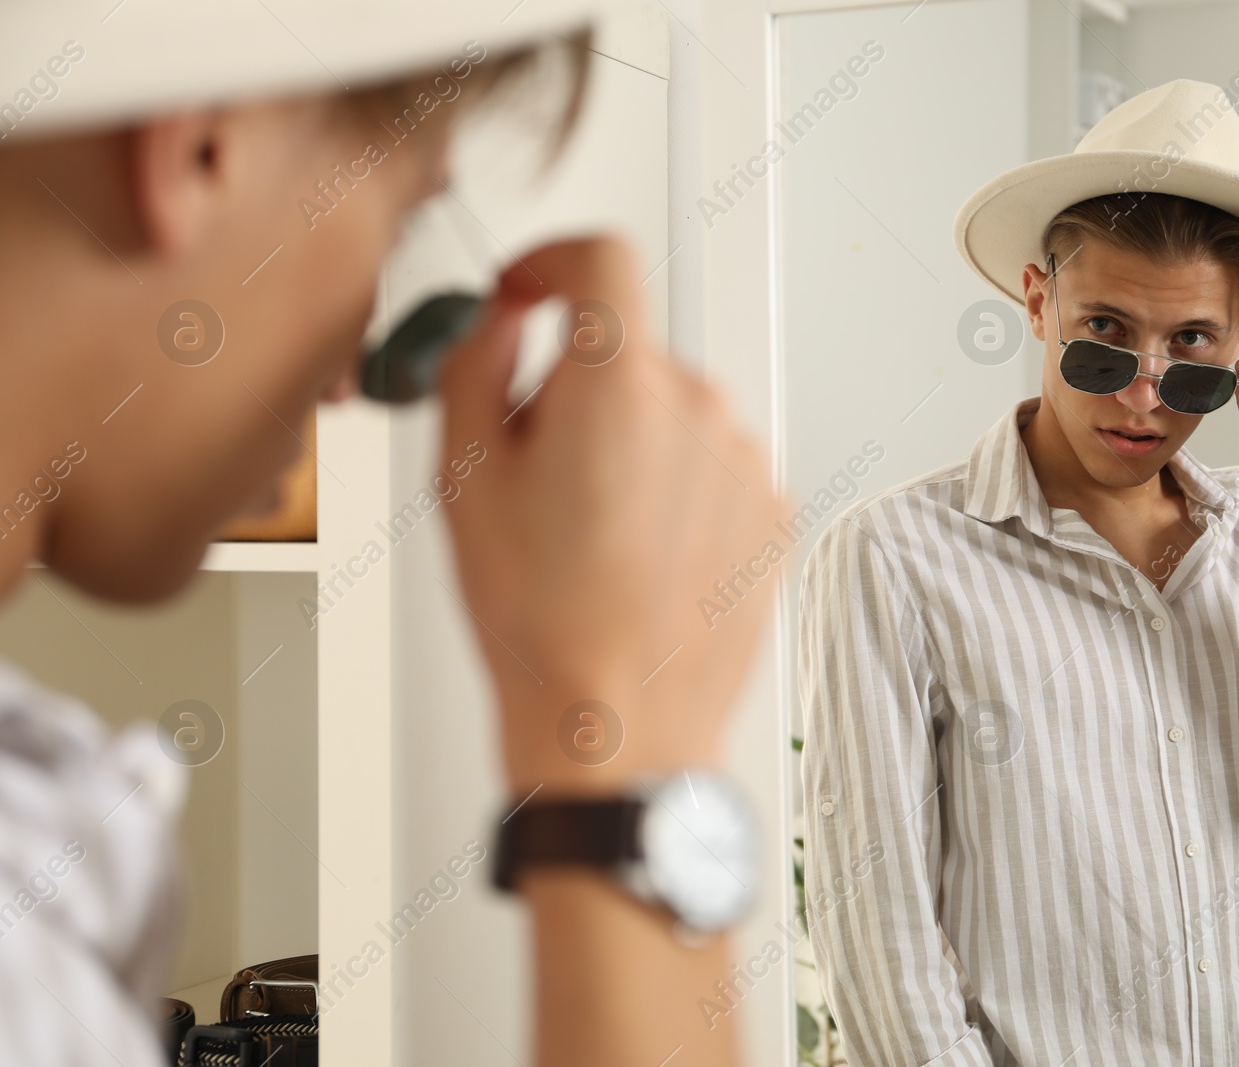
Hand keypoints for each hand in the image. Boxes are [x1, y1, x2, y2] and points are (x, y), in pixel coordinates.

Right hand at [439, 236, 790, 795]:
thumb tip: (502, 321)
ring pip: (674, 415)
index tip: (531, 292)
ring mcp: (746, 464)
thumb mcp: (465, 478)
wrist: (617, 725)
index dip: (553, 263)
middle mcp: (700, 411)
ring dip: (634, 446)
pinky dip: (678, 491)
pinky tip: (641, 559)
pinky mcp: (773, 513)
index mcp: (621, 387)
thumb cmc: (544, 624)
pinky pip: (714, 468)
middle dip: (581, 391)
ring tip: (595, 537)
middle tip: (541, 474)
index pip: (602, 259)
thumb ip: (477, 363)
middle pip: (631, 354)